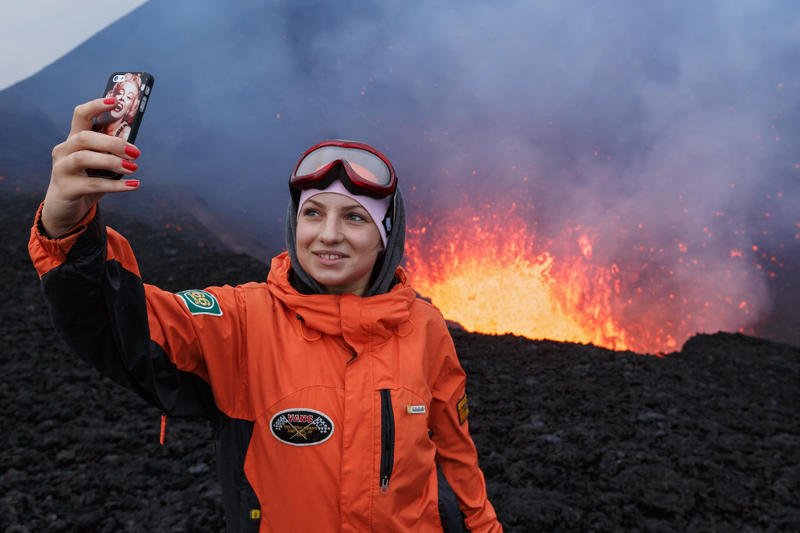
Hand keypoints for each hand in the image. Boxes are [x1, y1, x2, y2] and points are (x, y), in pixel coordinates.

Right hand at [41, 98, 142, 237]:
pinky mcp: (66, 188)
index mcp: (73, 139)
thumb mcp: (99, 164)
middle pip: (85, 137)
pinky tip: (134, 185)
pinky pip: (92, 184)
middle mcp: (64, 150)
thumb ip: (110, 153)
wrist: (66, 209)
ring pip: (84, 158)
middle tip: (136, 152)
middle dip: (112, 143)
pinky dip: (116, 185)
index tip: (115, 101)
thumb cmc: (87, 180)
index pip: (80, 115)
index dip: (96, 106)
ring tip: (134, 168)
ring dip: (112, 161)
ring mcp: (61, 169)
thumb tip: (134, 147)